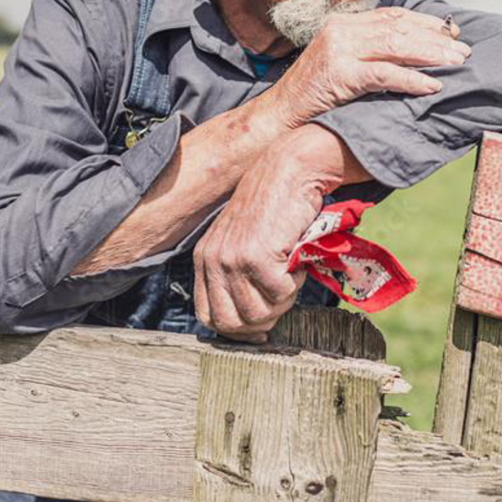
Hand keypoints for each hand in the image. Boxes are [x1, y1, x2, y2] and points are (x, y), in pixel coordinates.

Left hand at [192, 125, 351, 341]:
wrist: (289, 171)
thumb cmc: (274, 206)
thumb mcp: (242, 240)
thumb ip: (238, 275)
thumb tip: (254, 328)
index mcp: (204, 259)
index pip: (208, 316)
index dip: (236, 330)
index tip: (260, 330)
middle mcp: (213, 260)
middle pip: (231, 323)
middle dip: (262, 321)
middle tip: (283, 300)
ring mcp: (232, 259)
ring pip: (258, 312)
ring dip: (283, 301)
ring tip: (291, 275)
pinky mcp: (257, 256)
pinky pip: (281, 294)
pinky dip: (296, 283)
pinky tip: (297, 260)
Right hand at [269, 8, 469, 127]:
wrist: (280, 117)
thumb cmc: (314, 97)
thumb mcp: (341, 65)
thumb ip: (368, 53)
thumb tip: (408, 55)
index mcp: (343, 24)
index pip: (393, 16)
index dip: (426, 23)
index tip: (452, 32)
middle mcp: (341, 30)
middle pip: (399, 28)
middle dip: (436, 38)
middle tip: (465, 51)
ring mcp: (339, 50)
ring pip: (396, 45)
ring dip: (432, 55)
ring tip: (457, 64)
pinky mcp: (339, 74)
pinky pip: (384, 73)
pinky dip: (412, 79)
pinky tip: (432, 85)